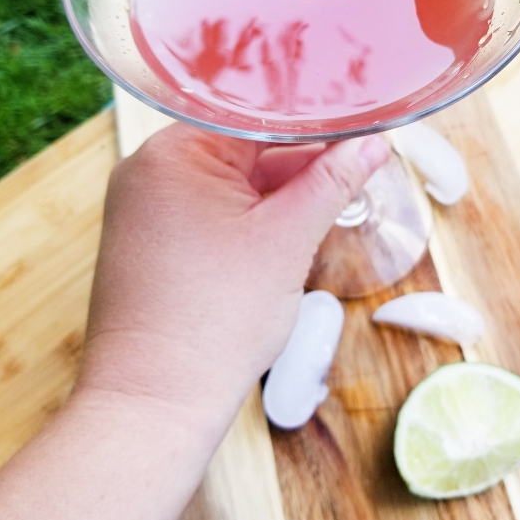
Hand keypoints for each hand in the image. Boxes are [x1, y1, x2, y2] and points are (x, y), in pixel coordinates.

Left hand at [76, 123, 390, 444]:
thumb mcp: (287, 240)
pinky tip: (291, 224)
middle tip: (357, 163)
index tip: (358, 124)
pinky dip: (252, 215)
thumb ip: (332, 183)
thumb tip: (372, 146)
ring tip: (332, 195)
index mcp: (173, 153)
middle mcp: (150, 170)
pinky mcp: (152, 239)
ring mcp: (146, 207)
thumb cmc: (214, 322)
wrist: (155, 404)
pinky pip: (212, 208)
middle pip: (243, 146)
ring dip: (279, 190)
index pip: (257, 115)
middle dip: (301, 158)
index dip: (314, 121)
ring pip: (230, 180)